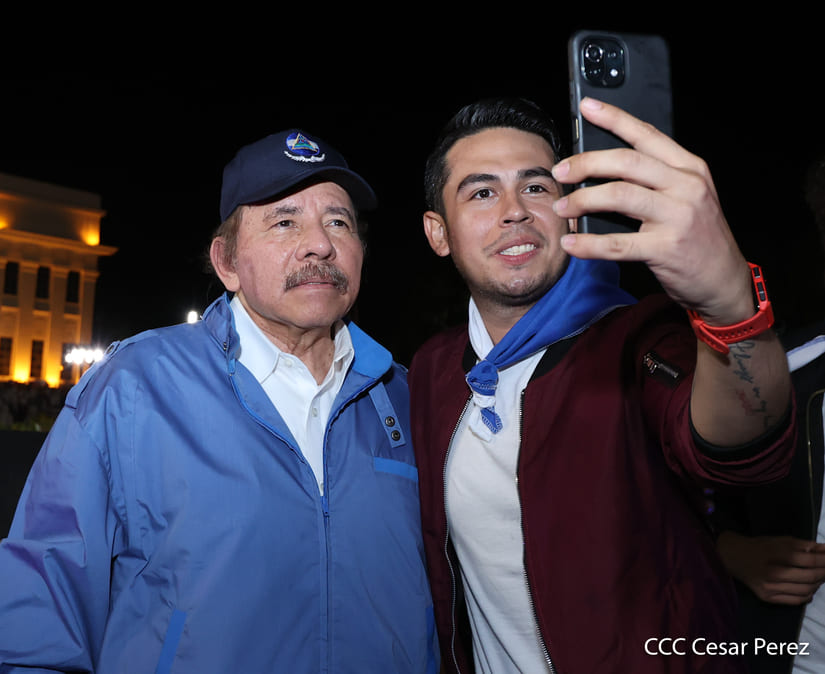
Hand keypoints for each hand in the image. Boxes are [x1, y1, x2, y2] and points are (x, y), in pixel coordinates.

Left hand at [551, 97, 752, 326]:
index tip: (587, 106)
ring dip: (582, 199)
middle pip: (627, 162)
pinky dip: (589, 243)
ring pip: (619, 196)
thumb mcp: (686, 198)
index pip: (647, 135)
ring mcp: (678, 216)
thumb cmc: (697, 237)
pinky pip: (617, 244)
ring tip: (562, 206)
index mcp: (689, 168)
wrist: (723, 279)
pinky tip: (571, 242)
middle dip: (587, 163)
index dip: (615, 118)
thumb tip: (603, 167)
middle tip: (561, 171)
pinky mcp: (667, 248)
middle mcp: (686, 186)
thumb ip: (655, 179)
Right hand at [717, 531, 824, 604]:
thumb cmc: (759, 547)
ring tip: (819, 577)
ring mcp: (770, 587)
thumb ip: (803, 545)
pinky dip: (808, 594)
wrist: (734, 557)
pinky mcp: (767, 597)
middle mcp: (772, 573)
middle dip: (824, 572)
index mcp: (775, 554)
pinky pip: (796, 600)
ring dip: (817, 583)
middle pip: (810, 576)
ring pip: (806, 590)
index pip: (809, 560)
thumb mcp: (779, 540)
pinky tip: (809, 588)